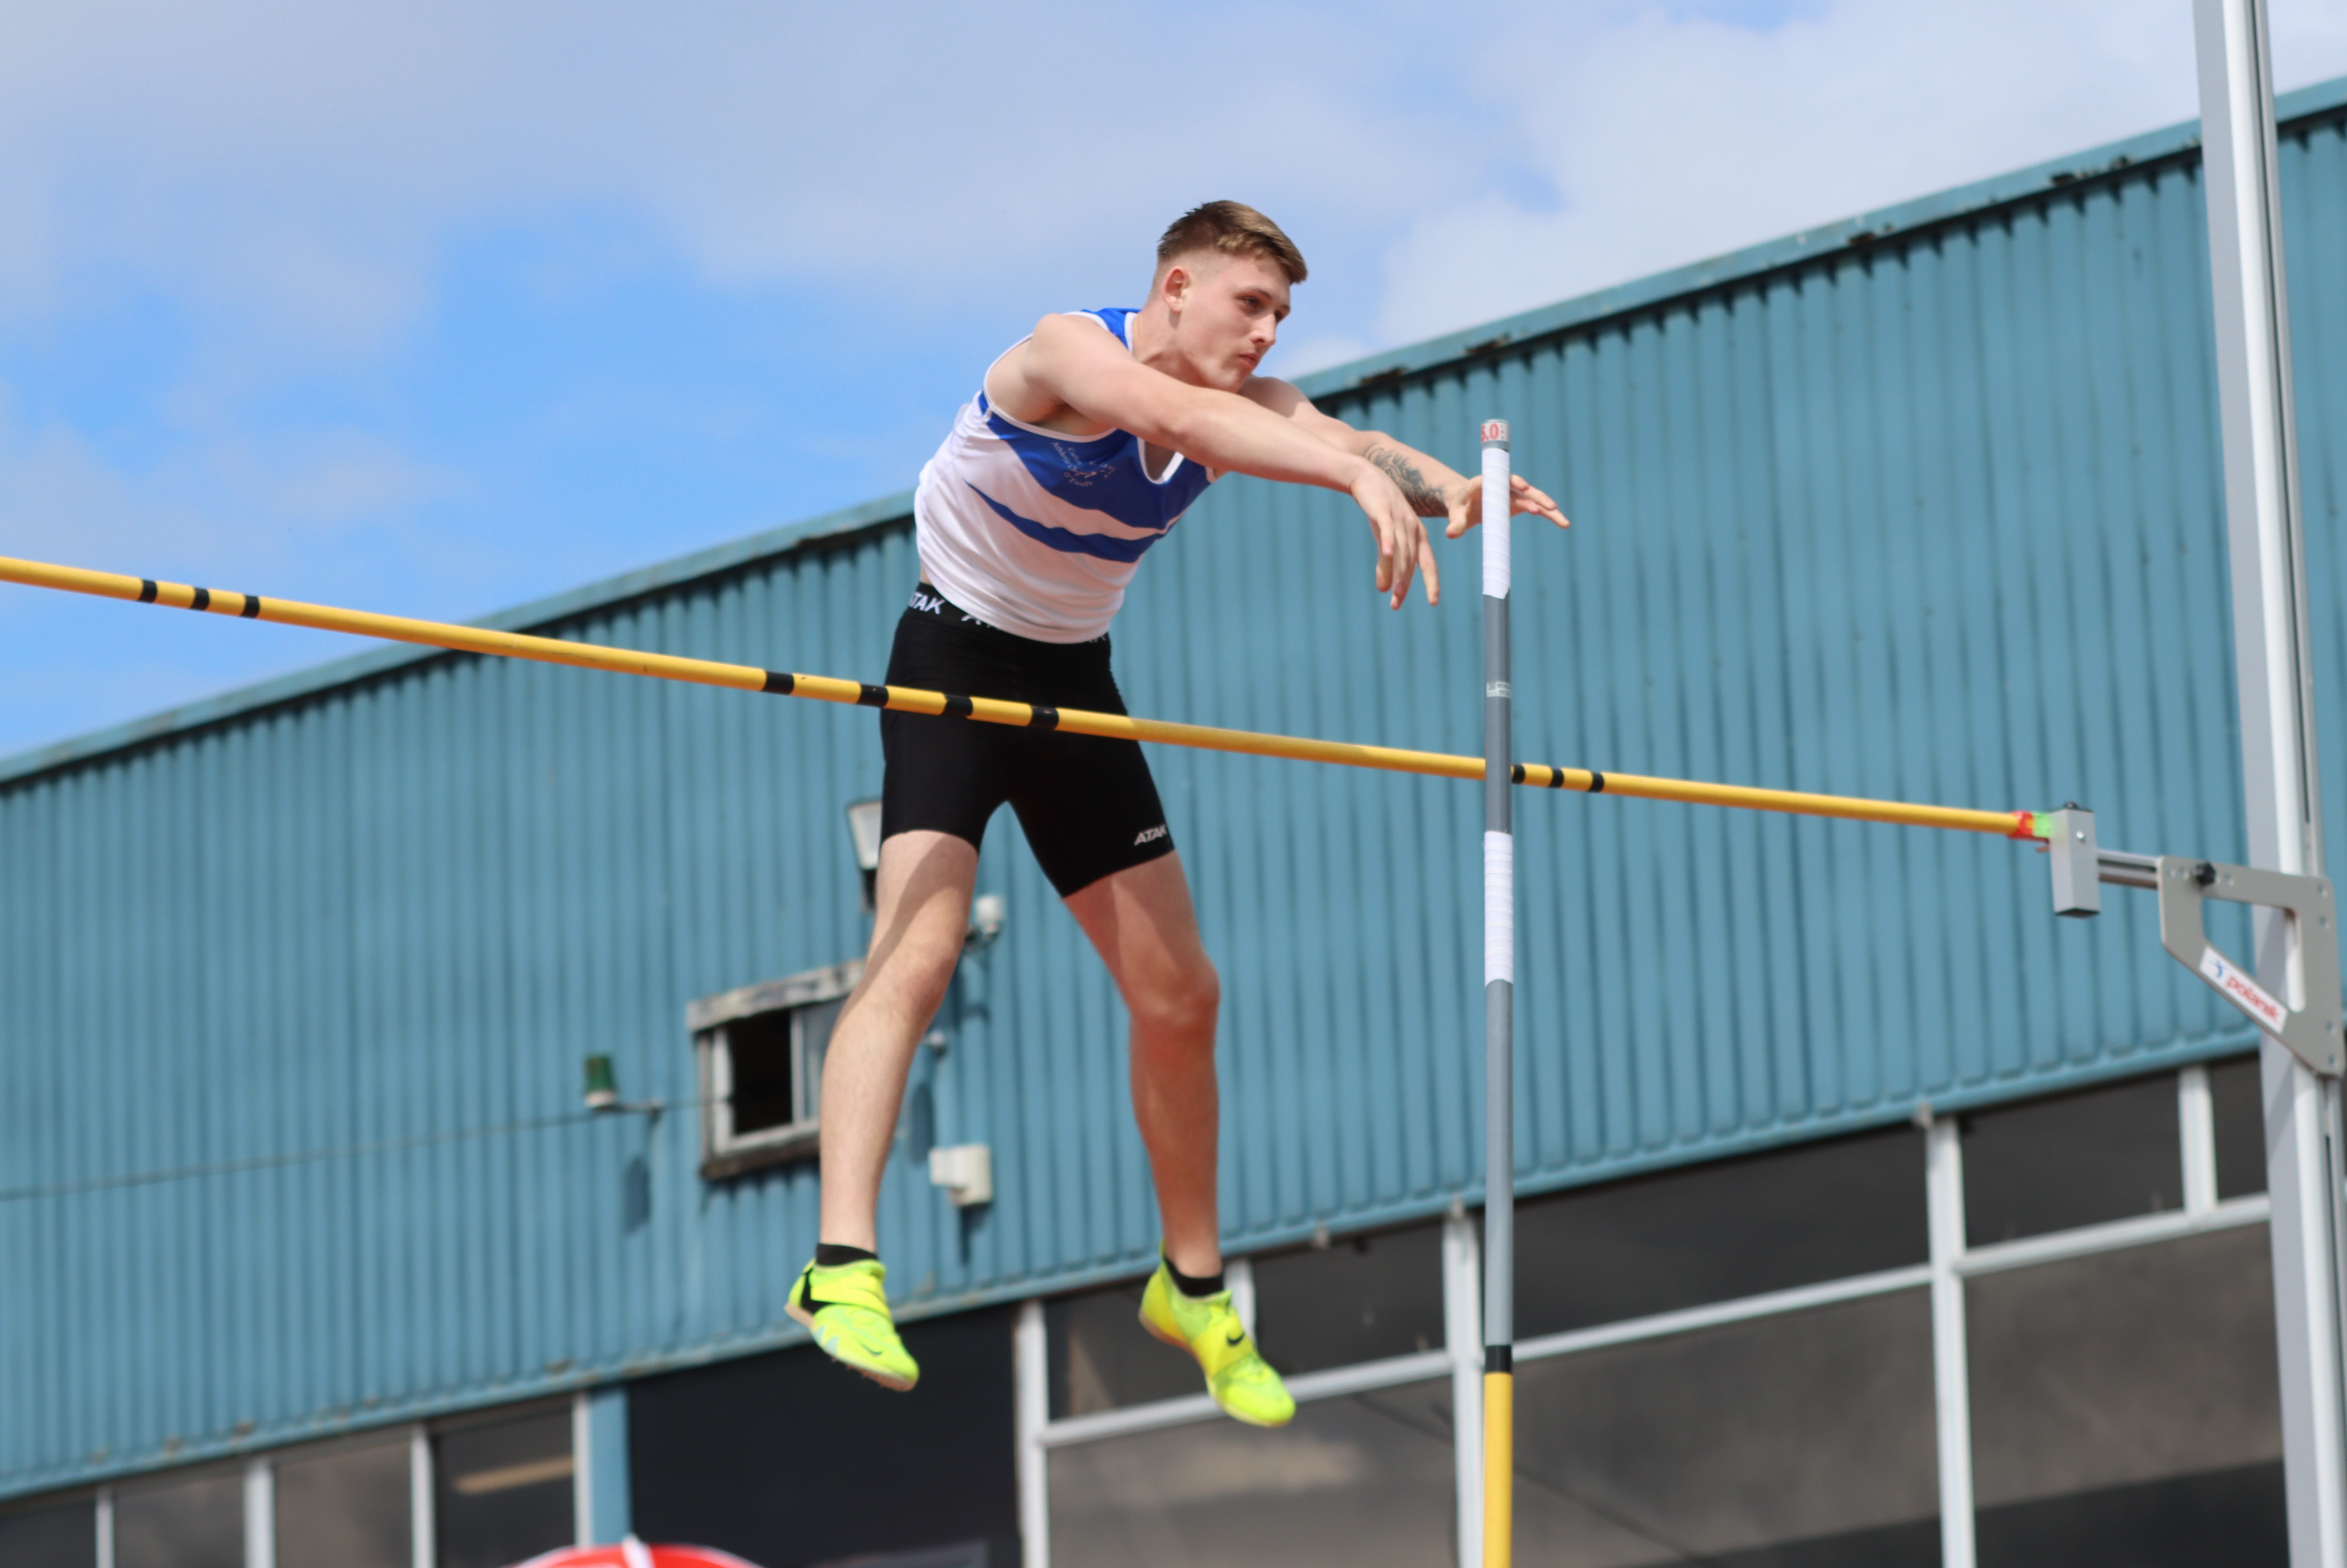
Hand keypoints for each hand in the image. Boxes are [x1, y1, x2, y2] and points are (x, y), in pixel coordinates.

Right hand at [1349, 462, 1440, 607]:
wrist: (1367, 478)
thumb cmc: (1379, 510)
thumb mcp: (1384, 539)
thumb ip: (1385, 564)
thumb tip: (1385, 590)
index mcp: (1417, 536)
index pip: (1427, 564)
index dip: (1431, 583)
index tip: (1433, 602)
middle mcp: (1412, 529)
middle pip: (1412, 561)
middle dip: (1405, 584)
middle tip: (1397, 604)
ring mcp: (1399, 519)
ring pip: (1401, 550)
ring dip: (1398, 572)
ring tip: (1393, 592)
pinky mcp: (1383, 510)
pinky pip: (1387, 529)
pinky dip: (1388, 542)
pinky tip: (1387, 555)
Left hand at [1443, 473, 1569, 538]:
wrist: (1468, 503)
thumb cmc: (1460, 507)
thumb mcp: (1456, 515)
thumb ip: (1455, 523)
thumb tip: (1451, 534)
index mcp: (1483, 483)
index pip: (1497, 479)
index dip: (1510, 481)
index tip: (1522, 486)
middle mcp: (1502, 485)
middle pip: (1520, 488)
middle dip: (1534, 496)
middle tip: (1545, 506)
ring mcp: (1513, 493)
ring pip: (1533, 497)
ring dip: (1546, 507)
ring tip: (1561, 520)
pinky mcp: (1520, 502)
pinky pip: (1537, 508)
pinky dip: (1549, 515)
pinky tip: (1563, 524)